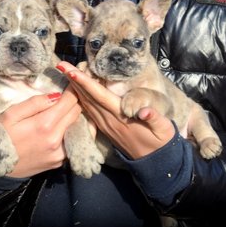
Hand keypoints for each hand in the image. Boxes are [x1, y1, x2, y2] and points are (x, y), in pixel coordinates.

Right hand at [0, 85, 81, 177]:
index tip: (71, 84)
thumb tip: (56, 95)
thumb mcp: (11, 114)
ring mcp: (59, 153)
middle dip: (74, 102)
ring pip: (76, 127)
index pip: (70, 101)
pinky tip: (61, 128)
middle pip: (77, 113)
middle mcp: (56, 139)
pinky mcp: (59, 162)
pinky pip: (71, 142)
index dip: (72, 90)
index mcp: (44, 124)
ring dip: (73, 117)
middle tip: (68, 96)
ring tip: (65, 111)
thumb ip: (35, 103)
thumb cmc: (2, 136)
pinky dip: (69, 132)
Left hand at [56, 61, 174, 158]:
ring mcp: (105, 124)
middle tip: (62, 65)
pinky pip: (89, 111)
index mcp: (121, 117)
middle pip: (87, 97)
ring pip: (85, 103)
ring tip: (66, 73)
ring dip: (75, 88)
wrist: (154, 161)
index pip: (99, 96)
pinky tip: (76, 91)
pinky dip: (80, 98)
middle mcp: (109, 120)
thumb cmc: (160, 141)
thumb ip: (154, 118)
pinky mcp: (105, 128)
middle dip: (74, 81)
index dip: (85, 83)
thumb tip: (145, 111)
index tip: (72, 71)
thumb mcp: (163, 129)